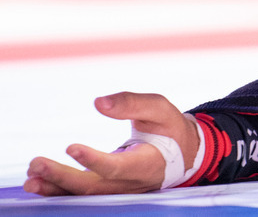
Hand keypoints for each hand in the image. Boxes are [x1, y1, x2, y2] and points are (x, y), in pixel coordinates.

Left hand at [23, 92, 198, 195]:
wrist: (184, 154)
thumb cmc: (170, 128)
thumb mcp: (160, 109)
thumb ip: (132, 103)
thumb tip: (99, 102)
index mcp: (147, 162)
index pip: (117, 167)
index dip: (93, 161)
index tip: (70, 147)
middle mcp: (131, 182)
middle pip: (93, 187)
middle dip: (62, 177)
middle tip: (37, 164)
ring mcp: (119, 190)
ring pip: (84, 196)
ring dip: (55, 187)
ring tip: (31, 177)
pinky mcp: (110, 190)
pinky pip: (82, 195)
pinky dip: (60, 190)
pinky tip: (40, 182)